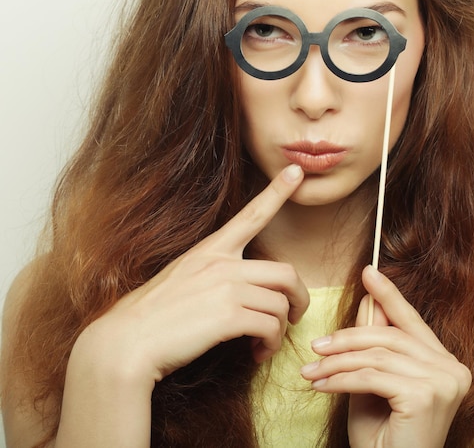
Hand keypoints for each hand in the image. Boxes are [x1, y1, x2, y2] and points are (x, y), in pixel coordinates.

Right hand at [76, 164, 309, 383]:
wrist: (123, 344)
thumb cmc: (152, 317)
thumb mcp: (182, 278)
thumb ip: (215, 276)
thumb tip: (245, 292)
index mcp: (211, 249)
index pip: (251, 215)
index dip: (277, 191)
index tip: (296, 170)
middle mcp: (222, 263)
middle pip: (287, 273)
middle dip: (300, 298)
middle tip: (295, 316)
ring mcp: (225, 287)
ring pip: (281, 305)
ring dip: (280, 330)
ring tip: (264, 344)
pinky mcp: (227, 316)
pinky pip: (270, 327)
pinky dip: (271, 344)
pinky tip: (256, 352)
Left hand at [300, 265, 470, 447]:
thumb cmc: (384, 438)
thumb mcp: (374, 383)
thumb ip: (374, 345)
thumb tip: (367, 303)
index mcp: (445, 363)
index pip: (411, 321)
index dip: (388, 294)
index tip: (368, 271)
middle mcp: (452, 368)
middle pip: (389, 337)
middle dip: (346, 339)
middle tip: (316, 346)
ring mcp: (444, 382)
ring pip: (376, 356)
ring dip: (336, 362)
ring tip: (311, 370)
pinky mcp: (426, 396)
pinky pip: (371, 377)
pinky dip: (339, 379)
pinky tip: (320, 385)